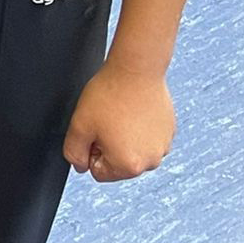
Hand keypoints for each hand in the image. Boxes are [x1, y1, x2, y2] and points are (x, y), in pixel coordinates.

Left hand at [63, 58, 175, 181]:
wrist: (136, 70)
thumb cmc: (108, 96)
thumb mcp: (78, 126)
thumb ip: (74, 152)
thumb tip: (81, 167)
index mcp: (129, 166)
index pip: (99, 172)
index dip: (91, 150)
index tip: (95, 130)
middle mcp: (151, 162)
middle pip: (118, 164)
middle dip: (108, 146)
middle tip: (106, 120)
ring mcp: (163, 147)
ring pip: (133, 150)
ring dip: (123, 137)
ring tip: (120, 113)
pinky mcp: (169, 132)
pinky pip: (146, 137)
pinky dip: (138, 128)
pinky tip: (132, 109)